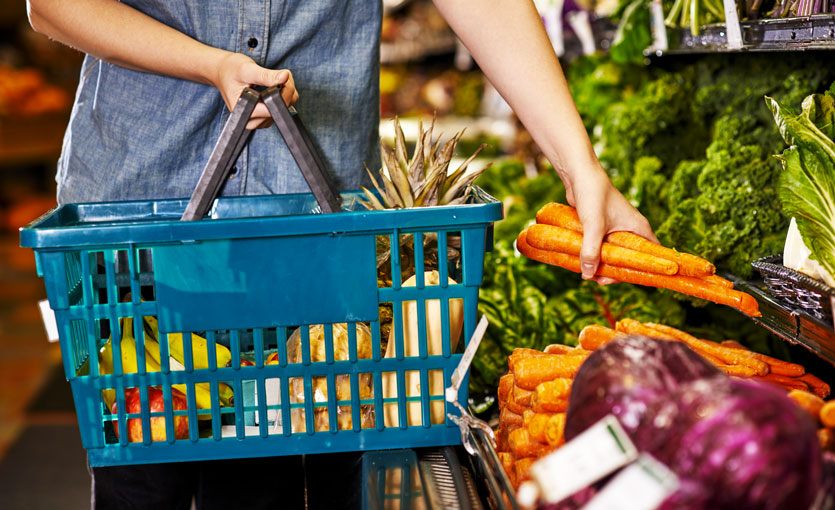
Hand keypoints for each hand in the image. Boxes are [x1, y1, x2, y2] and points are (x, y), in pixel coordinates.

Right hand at [212, 52, 297, 129]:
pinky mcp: (266, 117)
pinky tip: (275, 85)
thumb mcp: (247, 70)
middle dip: (286, 90)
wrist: (223, 72)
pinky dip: (284, 95)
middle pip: (282, 109)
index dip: (284, 93)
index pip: (274, 108)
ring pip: (286, 108)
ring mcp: (261, 121)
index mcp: (246, 112)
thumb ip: (267, 75)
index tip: (283, 77)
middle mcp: (253, 121)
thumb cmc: (230, 70)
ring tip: (274, 78)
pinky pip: (283, 107)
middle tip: (278, 74)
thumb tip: (285, 77)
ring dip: (287, 91)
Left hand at [565, 166, 657, 284]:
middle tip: (597, 279)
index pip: (651, 255)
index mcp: (639, 228)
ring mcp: (616, 228)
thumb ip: (591, 250)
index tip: (624, 279)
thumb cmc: (593, 195)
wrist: (579, 175)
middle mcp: (631, 229)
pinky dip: (593, 254)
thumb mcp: (593, 226)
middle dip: (614, 271)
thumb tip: (588, 274)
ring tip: (585, 272)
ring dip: (601, 264)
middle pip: (629, 258)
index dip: (643, 270)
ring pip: (613, 253)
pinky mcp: (602, 226)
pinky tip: (580, 262)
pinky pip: (601, 246)